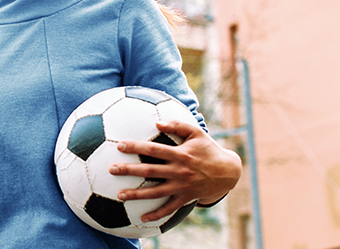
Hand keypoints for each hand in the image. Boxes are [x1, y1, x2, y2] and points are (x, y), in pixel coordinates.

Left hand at [108, 119, 241, 221]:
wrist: (227, 172)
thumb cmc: (208, 149)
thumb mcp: (197, 133)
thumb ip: (178, 125)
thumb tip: (157, 121)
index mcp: (180, 154)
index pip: (154, 149)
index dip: (136, 147)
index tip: (119, 145)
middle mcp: (179, 171)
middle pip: (150, 171)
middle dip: (129, 170)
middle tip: (111, 170)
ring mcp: (182, 186)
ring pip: (156, 192)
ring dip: (137, 194)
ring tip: (119, 195)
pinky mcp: (185, 197)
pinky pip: (169, 208)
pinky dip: (156, 214)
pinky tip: (142, 218)